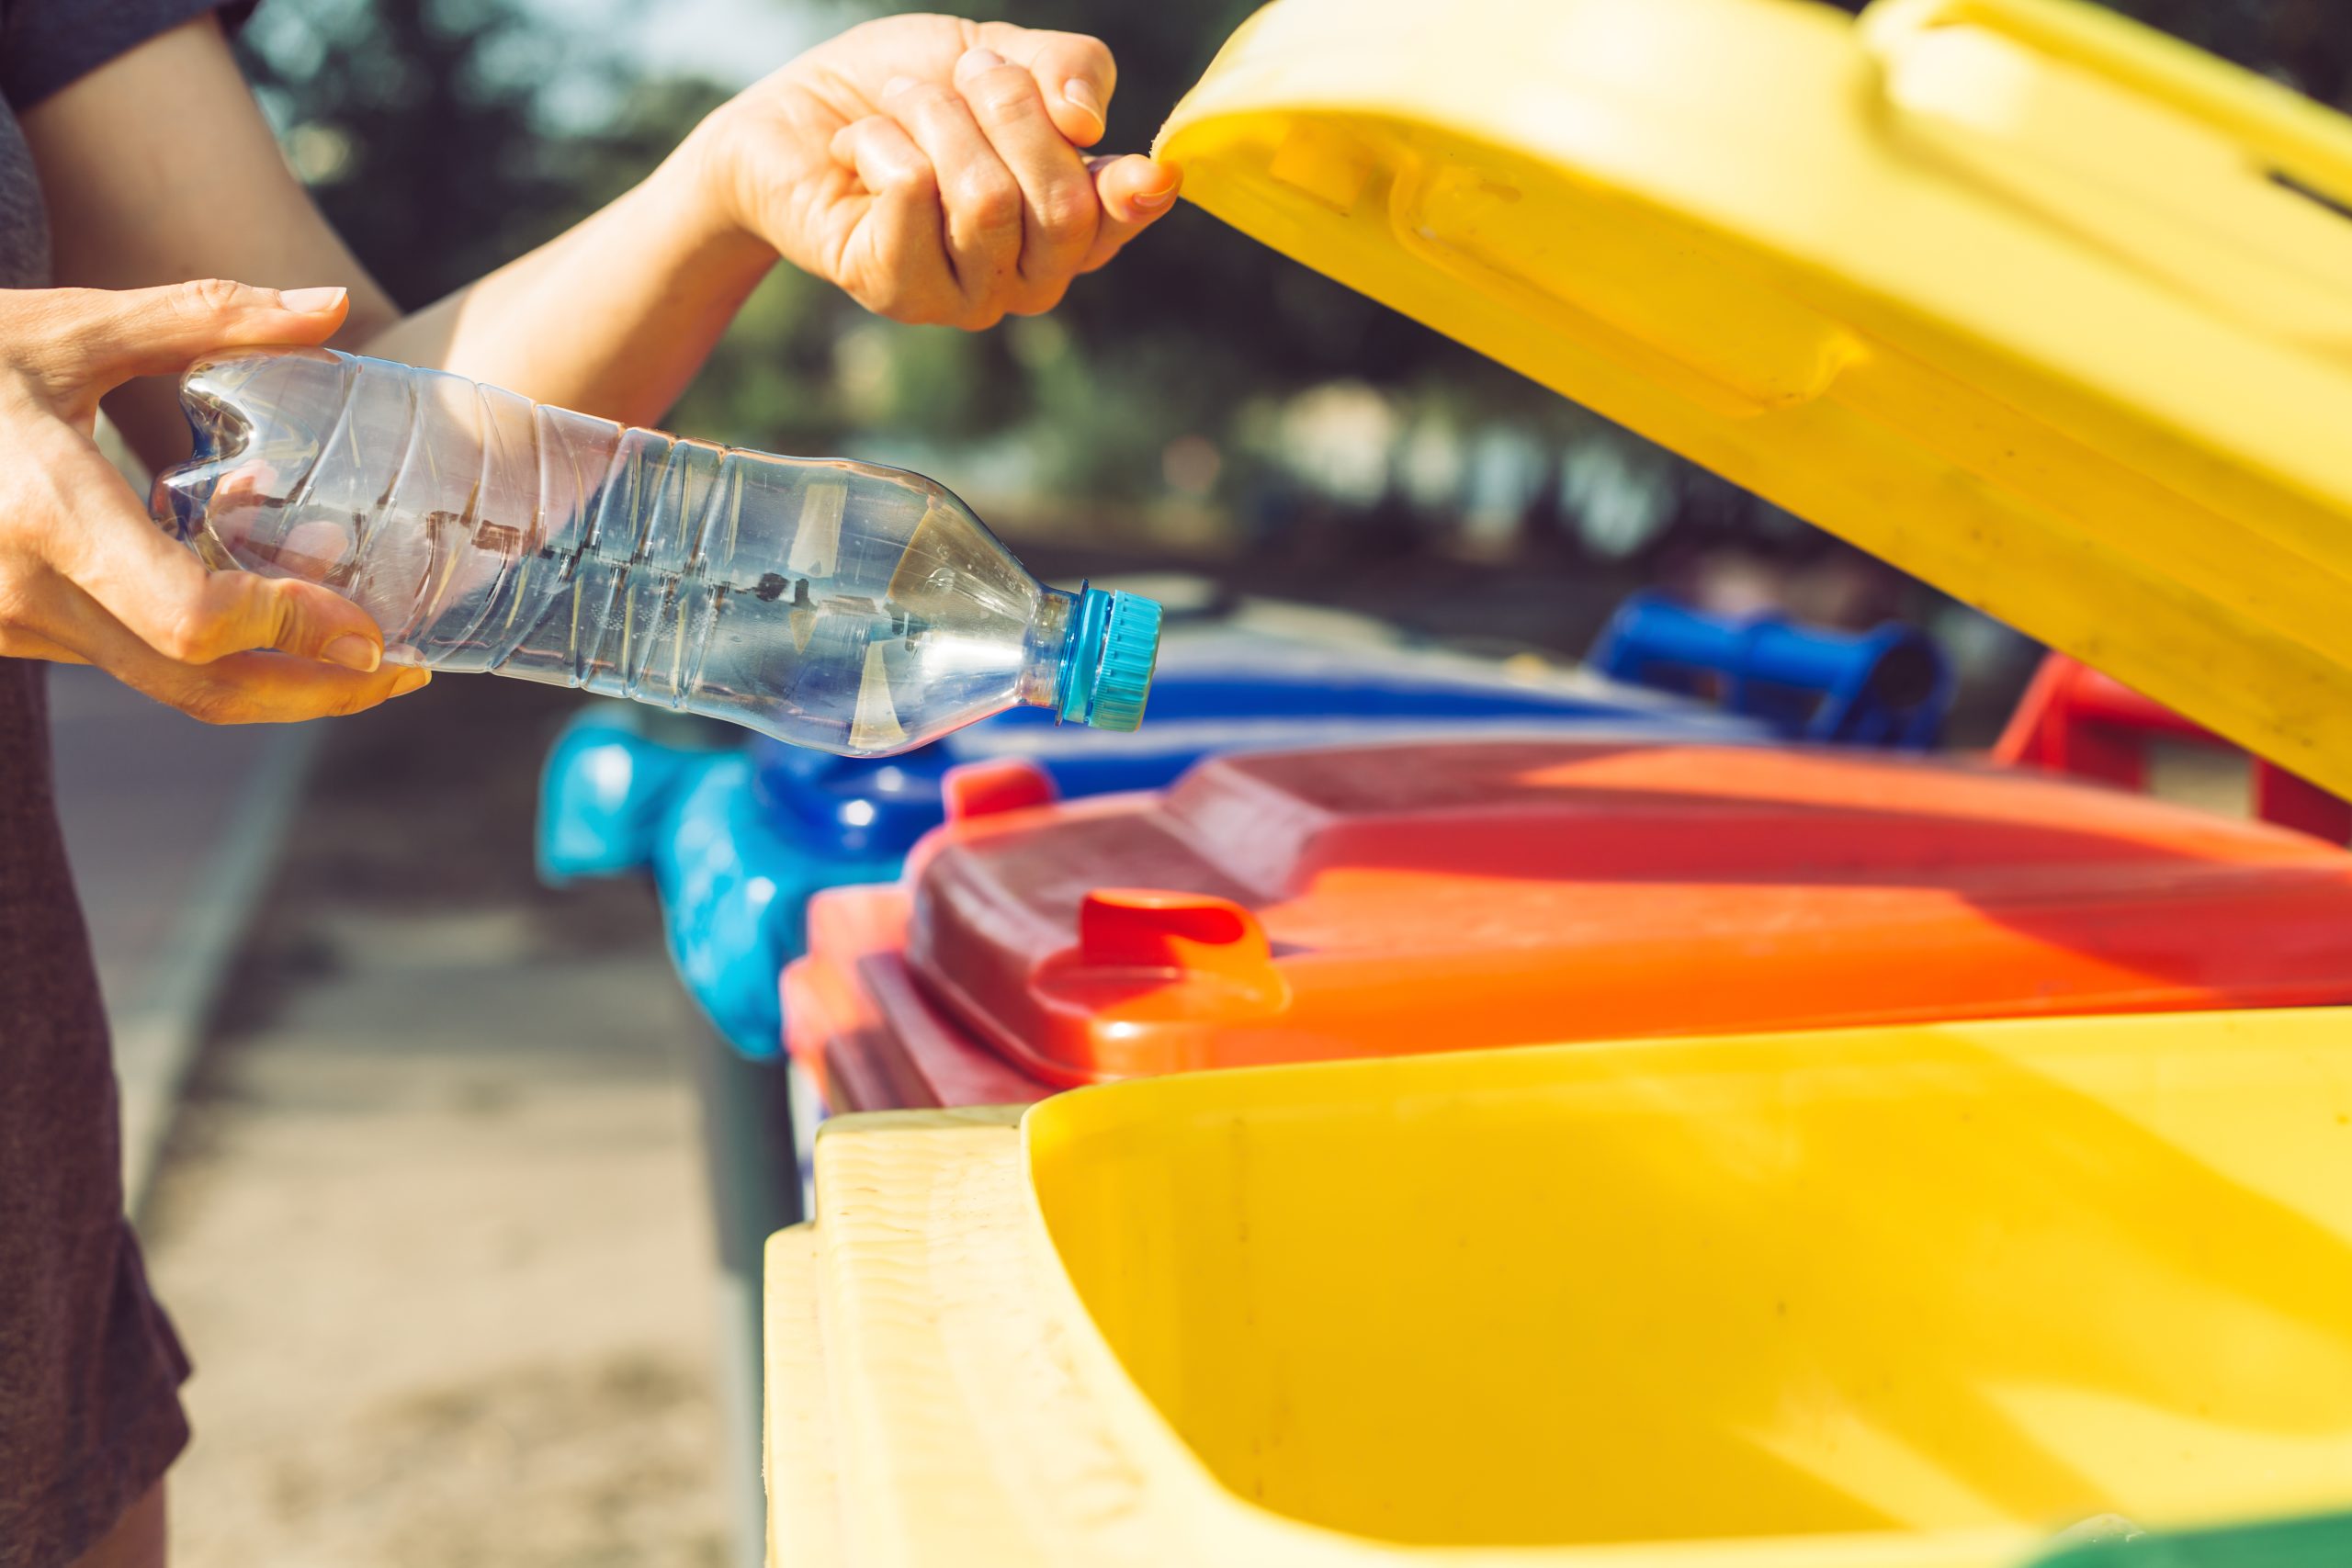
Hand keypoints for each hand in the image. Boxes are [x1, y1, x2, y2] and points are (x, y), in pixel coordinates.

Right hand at [0, 281, 427, 722]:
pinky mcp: (12, 632)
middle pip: (198, 687)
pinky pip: (128, 663)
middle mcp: (26, 591)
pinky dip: (209, 658)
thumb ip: (206, 315)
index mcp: (46, 512)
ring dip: (269, 682)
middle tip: (398, 670)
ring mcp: (12, 625)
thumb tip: (330, 305)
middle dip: (312, 693)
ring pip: (165, 688)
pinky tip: (269, 615)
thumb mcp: (68, 325)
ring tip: (357, 646)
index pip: (192, 620)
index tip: (371, 630)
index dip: (290, 635)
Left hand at [697, 16, 1180, 328]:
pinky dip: (880, 140)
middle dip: (1009, 107)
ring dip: (936, 118)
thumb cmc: (900, 89)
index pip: (1118, 221)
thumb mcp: (993, 49)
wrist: (789, 114)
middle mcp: (1027, 275)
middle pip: (1061, 205)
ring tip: (899, 106)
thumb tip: (1088, 124)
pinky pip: (915, 196)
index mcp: (1066, 223)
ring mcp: (966, 296)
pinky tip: (858, 149)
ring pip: (987, 201)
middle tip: (962, 72)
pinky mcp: (898, 293)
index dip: (1134, 198)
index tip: (1145, 173)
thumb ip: (1063, 69)